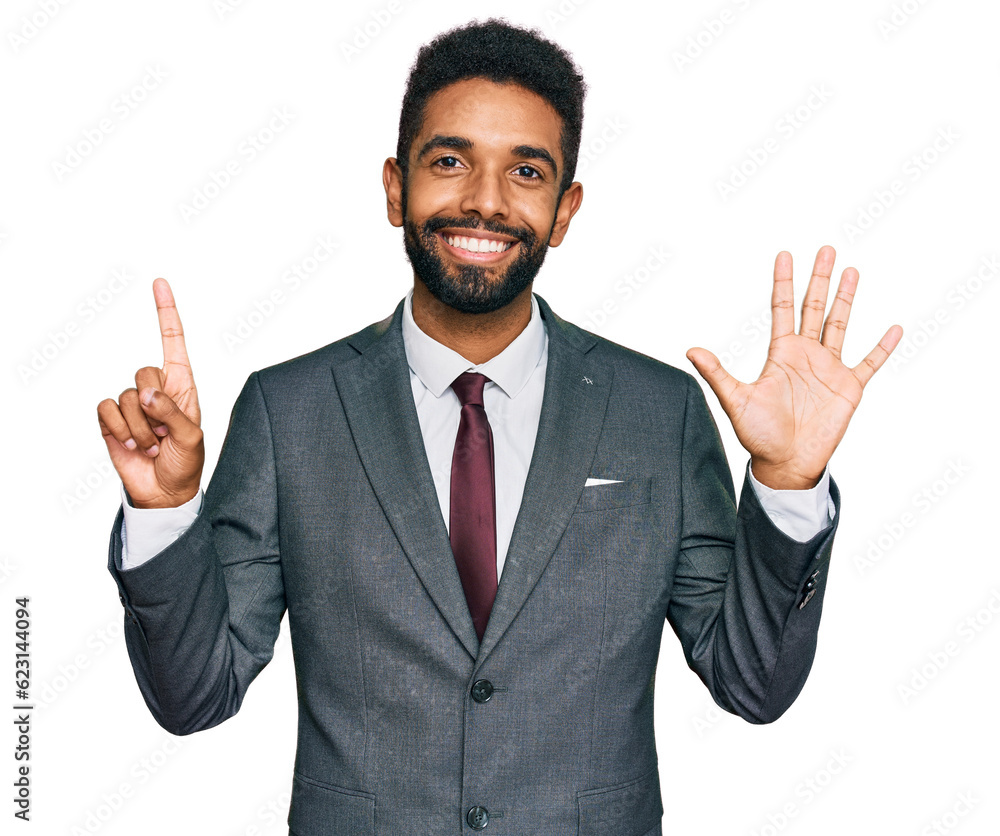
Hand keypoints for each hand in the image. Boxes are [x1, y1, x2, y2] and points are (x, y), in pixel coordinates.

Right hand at [97, 279, 203, 507]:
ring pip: (126, 396)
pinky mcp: (111, 419)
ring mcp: (132, 404)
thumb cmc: (186, 462)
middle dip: (155, 406)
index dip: (166, 313)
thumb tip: (146, 392)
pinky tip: (132, 445)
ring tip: (152, 445)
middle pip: (144, 371)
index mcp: (182, 386)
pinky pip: (106, 409)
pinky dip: (119, 429)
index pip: (173, 342)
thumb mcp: (191, 437)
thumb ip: (172, 412)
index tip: (159, 283)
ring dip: (140, 427)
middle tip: (165, 433)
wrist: (163, 492)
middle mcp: (156, 389)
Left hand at [686, 245, 901, 490]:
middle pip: (814, 308)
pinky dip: (882, 347)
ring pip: (840, 325)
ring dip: (847, 299)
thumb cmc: (758, 435)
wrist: (785, 463)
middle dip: (819, 279)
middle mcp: (806, 355)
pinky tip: (895, 328)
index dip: (783, 282)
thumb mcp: (736, 400)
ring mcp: (829, 369)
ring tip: (852, 271)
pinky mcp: (849, 388)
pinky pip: (870, 363)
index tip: (784, 255)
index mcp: (780, 353)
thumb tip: (690, 350)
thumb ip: (717, 373)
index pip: (782, 308)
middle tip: (825, 249)